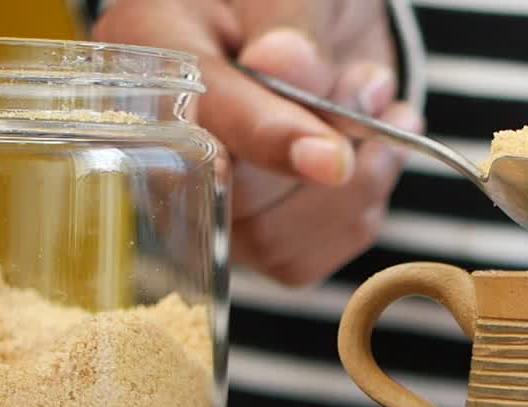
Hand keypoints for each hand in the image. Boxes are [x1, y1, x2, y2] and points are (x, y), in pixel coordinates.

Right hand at [94, 0, 422, 284]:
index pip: (198, 115)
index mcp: (146, 49)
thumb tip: (281, 63)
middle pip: (238, 195)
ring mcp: (201, 198)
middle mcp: (159, 136)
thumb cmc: (289, 2)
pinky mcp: (248, 236)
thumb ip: (288, 20)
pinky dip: (359, 210)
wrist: (319, 24)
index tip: (331, 158)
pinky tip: (378, 155)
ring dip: (355, 186)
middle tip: (370, 88)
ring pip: (275, 240)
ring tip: (380, 112)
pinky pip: (302, 260)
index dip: (268, 139)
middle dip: (329, 152)